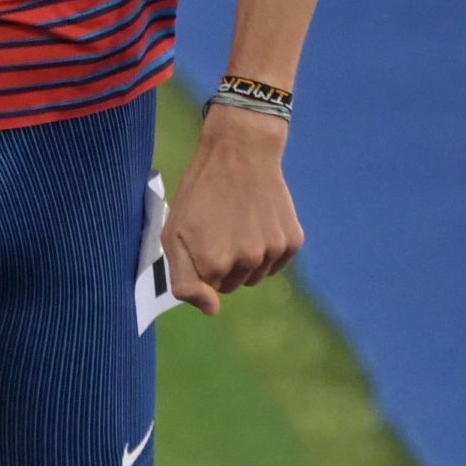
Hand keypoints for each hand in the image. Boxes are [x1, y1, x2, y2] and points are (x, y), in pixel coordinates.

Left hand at [159, 102, 302, 313]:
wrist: (240, 155)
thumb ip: (185, 280)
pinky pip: (277, 263)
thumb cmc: (199, 194)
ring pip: (256, 276)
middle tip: (218, 229)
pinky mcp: (293, 242)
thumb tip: (213, 311)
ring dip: (246, 258)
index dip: (201, 266)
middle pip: (233, 284)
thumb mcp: (172, 234)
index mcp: (213, 263)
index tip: (201, 242)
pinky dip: (268, 249)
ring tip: (237, 223)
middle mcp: (247, 262)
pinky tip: (258, 221)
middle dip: (224, 264)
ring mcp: (273, 252)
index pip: (208, 290)